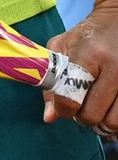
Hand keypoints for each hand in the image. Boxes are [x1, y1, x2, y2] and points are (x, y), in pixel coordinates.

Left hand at [43, 0, 117, 131]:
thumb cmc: (87, 35)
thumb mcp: (62, 47)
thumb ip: (51, 80)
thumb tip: (49, 117)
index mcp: (90, 54)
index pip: (72, 94)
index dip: (63, 108)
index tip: (62, 107)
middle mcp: (115, 69)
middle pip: (94, 114)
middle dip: (82, 117)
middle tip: (78, 109)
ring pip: (113, 123)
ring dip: (100, 124)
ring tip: (94, 111)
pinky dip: (115, 124)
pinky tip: (108, 113)